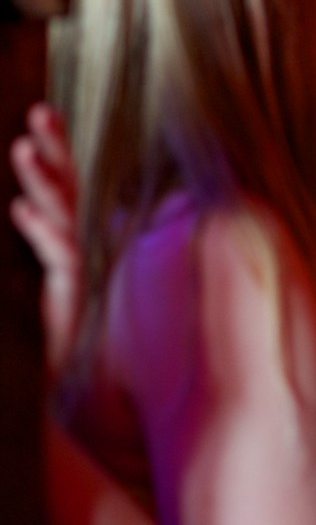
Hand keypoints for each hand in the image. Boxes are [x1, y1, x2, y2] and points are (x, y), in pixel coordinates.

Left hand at [10, 103, 82, 376]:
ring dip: (44, 184)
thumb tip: (23, 217)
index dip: (57, 155)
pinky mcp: (73, 305)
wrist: (84, 412)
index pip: (67, 193)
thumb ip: (43, 259)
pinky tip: (21, 212)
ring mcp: (79, 280)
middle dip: (55, 151)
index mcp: (73, 251)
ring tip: (22, 148)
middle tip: (39, 111)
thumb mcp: (46, 301)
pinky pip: (60, 262)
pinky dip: (42, 234)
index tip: (44, 115)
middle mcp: (80, 258)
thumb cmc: (69, 360)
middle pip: (71, 193)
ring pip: (65, 219)